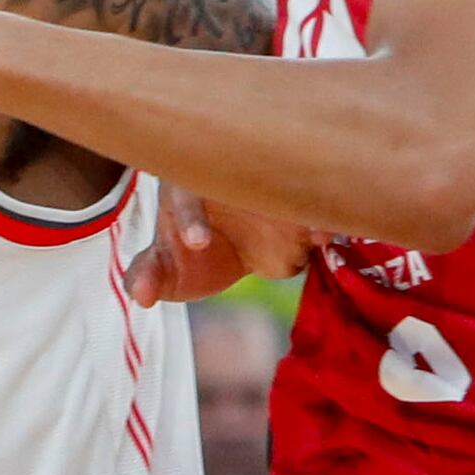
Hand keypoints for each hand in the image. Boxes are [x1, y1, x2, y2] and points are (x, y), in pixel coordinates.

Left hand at [134, 181, 310, 303]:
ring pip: (288, 186)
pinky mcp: (300, 202)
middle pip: (248, 180)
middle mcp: (231, 178)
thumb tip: (141, 295)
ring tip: (317, 234)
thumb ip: (149, 274)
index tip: (197, 244)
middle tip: (264, 229)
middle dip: (260, 199)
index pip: (186, 198)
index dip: (190, 219)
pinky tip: (334, 236)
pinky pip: (317, 205)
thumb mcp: (165, 263)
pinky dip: (327, 218)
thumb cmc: (184, 245)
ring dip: (302, 206)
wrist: (221, 237)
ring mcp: (269, 187)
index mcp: (187, 185)